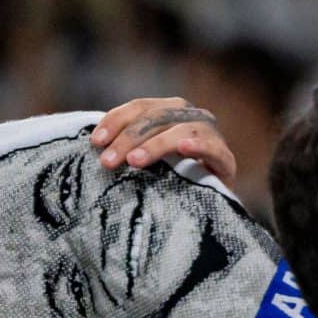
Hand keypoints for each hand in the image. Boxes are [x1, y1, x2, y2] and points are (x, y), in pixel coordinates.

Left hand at [89, 97, 235, 184]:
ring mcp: (210, 136)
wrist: (202, 209)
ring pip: (182, 130)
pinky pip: (214, 148)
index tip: (95, 142)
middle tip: (107, 162)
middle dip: (128, 138)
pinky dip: (200, 145)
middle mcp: (190, 117)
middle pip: (157, 117)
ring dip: (156, 144)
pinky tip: (184, 149)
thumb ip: (122, 147)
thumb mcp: (140, 160)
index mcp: (168, 111)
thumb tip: (92, 144)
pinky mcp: (225, 160)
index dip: (116, 120)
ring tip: (134, 161)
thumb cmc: (164, 180)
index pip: (140, 107)